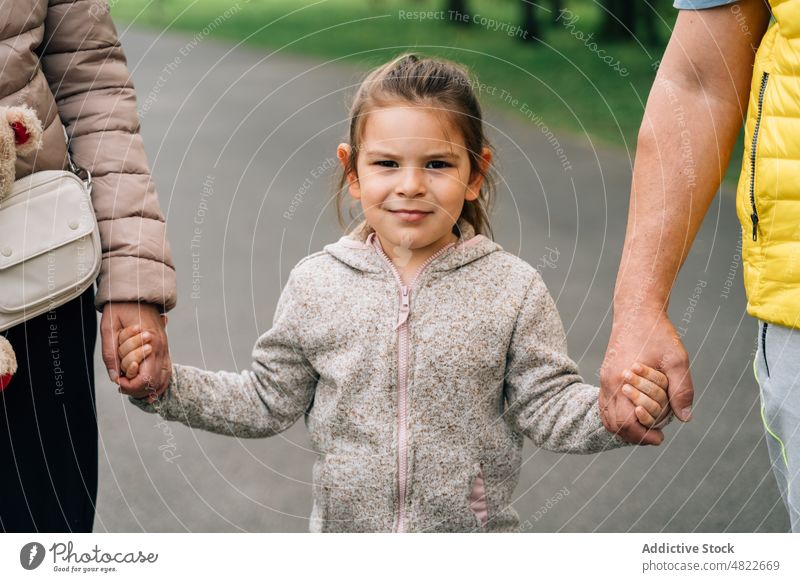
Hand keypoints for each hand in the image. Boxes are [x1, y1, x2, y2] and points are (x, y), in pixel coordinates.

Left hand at [101, 302, 170, 399]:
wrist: (137, 290)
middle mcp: (161, 348)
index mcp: (149, 343)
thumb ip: (110, 353)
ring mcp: (165, 348)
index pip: (144, 378)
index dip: (129, 385)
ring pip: (163, 379)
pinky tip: (150, 389)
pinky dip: (158, 382)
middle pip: (154, 382)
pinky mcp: (164, 348)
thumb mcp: (108, 327)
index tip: (117, 380)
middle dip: (136, 388)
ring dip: (147, 387)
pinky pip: (166, 371)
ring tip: (132, 386)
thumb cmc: (120, 306)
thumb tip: (114, 377)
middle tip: (121, 384)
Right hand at [600, 309, 692, 444]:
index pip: (626, 422)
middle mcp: (609, 383)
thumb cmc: (658, 333)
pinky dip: (617, 416)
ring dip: (624, 427)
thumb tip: (684, 418)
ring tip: (645, 429)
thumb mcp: (677, 360)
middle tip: (654, 437)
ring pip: (606, 416)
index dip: (643, 436)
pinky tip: (634, 415)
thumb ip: (681, 390)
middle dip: (634, 436)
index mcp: (622, 381)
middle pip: (614, 424)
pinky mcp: (606, 376)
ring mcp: (605, 380)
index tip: (660, 438)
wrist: (636, 312)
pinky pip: (605, 405)